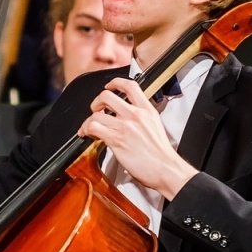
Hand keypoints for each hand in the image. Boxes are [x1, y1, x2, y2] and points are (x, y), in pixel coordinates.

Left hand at [78, 77, 197, 198]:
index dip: (115, 82)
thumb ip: (142, 117)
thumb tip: (128, 115)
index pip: (130, 86)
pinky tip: (88, 134)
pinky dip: (86, 130)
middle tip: (96, 110)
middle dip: (96, 102)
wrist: (165, 169)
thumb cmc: (161, 154)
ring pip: (96, 114)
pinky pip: (93, 128)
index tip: (109, 87)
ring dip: (88, 121)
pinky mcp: (117, 140)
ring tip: (89, 127)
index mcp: (147, 110)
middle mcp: (135, 115)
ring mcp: (125, 127)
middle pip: (106, 96)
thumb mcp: (156, 126)